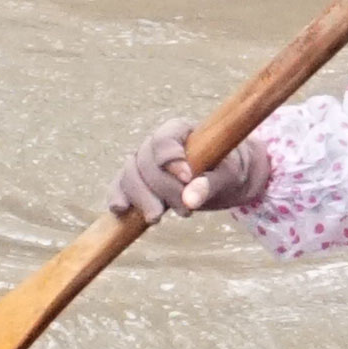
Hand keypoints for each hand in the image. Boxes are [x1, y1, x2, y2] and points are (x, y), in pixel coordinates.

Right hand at [112, 117, 264, 217]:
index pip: (164, 139)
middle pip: (145, 162)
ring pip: (129, 174)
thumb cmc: (229, 170)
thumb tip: (190, 200)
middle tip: (185, 212)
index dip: (171, 159)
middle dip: (161, 189)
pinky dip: (118, 197)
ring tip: (157, 218)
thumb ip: (210, 184)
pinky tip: (120, 210)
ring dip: (140, 198)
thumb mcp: (228, 176)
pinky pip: (120, 186)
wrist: (225, 178)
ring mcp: (144, 162)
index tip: (187, 179)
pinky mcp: (137, 182)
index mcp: (180, 130)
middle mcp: (156, 143)